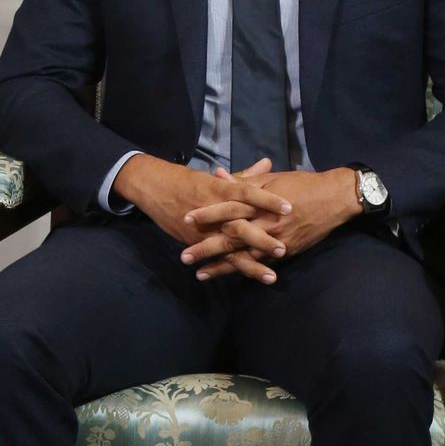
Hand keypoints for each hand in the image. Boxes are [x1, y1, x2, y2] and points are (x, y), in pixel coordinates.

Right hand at [114, 154, 291, 284]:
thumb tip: (267, 163)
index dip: (268, 200)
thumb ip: (244, 175)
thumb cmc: (188, 181)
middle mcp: (214, 211)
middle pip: (241, 226)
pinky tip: (242, 281)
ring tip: (271, 277)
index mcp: (221, 190)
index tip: (290, 207)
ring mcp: (204, 228)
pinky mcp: (194, 240)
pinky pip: (214, 257)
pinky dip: (227, 271)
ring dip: (251, 264)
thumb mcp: (217, 177)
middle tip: (283, 249)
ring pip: (230, 248)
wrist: (154, 187)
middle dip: (261, 240)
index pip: (249, 193)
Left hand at [181, 166, 361, 279]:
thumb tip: (218, 174)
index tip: (185, 219)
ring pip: (244, 256)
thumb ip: (243, 180)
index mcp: (260, 202)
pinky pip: (262, 263)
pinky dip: (245, 270)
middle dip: (206, 248)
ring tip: (200, 274)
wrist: (336, 198)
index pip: (228, 208)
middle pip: (231, 237)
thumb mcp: (271, 179)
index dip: (207, 214)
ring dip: (221, 266)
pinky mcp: (287, 251)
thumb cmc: (301, 184)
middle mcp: (266, 223)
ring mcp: (276, 240)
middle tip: (184, 256)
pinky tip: (230, 276)